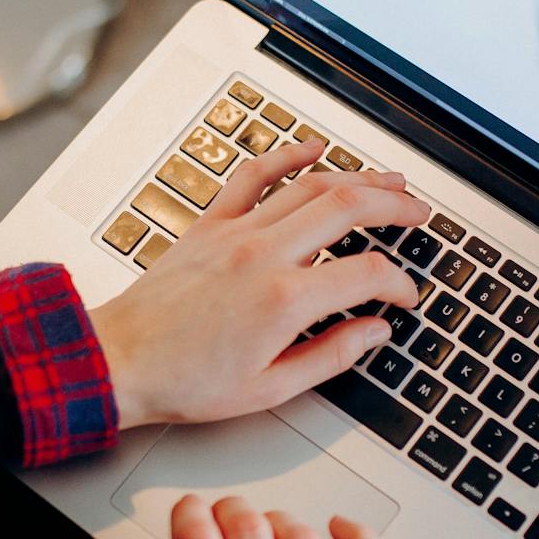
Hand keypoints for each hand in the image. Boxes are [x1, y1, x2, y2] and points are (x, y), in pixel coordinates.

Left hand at [90, 139, 428, 429]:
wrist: (119, 361)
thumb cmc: (184, 381)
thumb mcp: (270, 389)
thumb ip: (332, 356)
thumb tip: (373, 332)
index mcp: (284, 301)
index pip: (367, 273)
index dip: (398, 283)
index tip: (403, 296)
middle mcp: (263, 256)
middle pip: (348, 207)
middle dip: (394, 205)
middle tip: (419, 213)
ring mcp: (235, 233)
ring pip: (310, 185)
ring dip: (357, 177)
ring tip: (389, 180)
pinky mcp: (210, 225)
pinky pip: (253, 175)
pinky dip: (286, 155)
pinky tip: (312, 149)